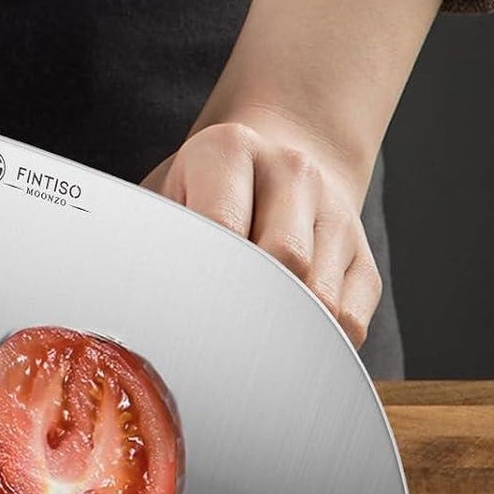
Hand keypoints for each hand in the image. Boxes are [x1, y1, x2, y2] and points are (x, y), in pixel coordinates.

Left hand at [142, 107, 380, 346]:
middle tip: (212, 335)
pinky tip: (284, 337)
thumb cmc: (203, 191)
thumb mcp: (165, 194)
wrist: (277, 157)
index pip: (222, 224)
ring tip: (245, 336)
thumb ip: (148, 238)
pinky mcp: (364, 257)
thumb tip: (129, 299)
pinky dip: (317, 343)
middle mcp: (292, 171)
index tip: (182, 310)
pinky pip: (350, 321)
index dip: (201, 277)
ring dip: (282, 328)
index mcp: (230, 149)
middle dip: (245, 304)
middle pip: (283, 259)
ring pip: (319, 298)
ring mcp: (336, 212)